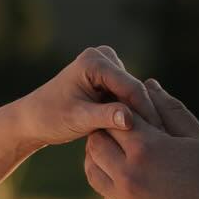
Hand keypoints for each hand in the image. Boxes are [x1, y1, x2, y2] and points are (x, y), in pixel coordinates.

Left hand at [14, 46, 153, 151]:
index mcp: (93, 61)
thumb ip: (104, 117)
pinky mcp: (109, 77)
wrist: (34, 118)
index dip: (147, 111)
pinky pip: (128, 95)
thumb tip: (130, 119)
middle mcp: (102, 57)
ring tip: (155, 141)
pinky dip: (134, 113)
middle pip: (135, 88)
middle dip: (147, 113)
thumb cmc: (50, 117)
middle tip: (164, 141)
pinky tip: (144, 134)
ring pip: (134, 93)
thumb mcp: (78, 119)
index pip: (130, 86)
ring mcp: (107, 66)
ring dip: (142, 114)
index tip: (161, 136)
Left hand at [83, 79, 198, 198]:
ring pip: (94, 173)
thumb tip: (150, 85)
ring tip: (123, 156)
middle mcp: (128, 175)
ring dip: (102, 160)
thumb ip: (171, 111)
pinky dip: (112, 193)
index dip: (120, 109)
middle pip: (96, 143)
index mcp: (146, 148)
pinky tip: (132, 188)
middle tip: (125, 131)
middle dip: (106, 132)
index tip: (128, 109)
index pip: (115, 117)